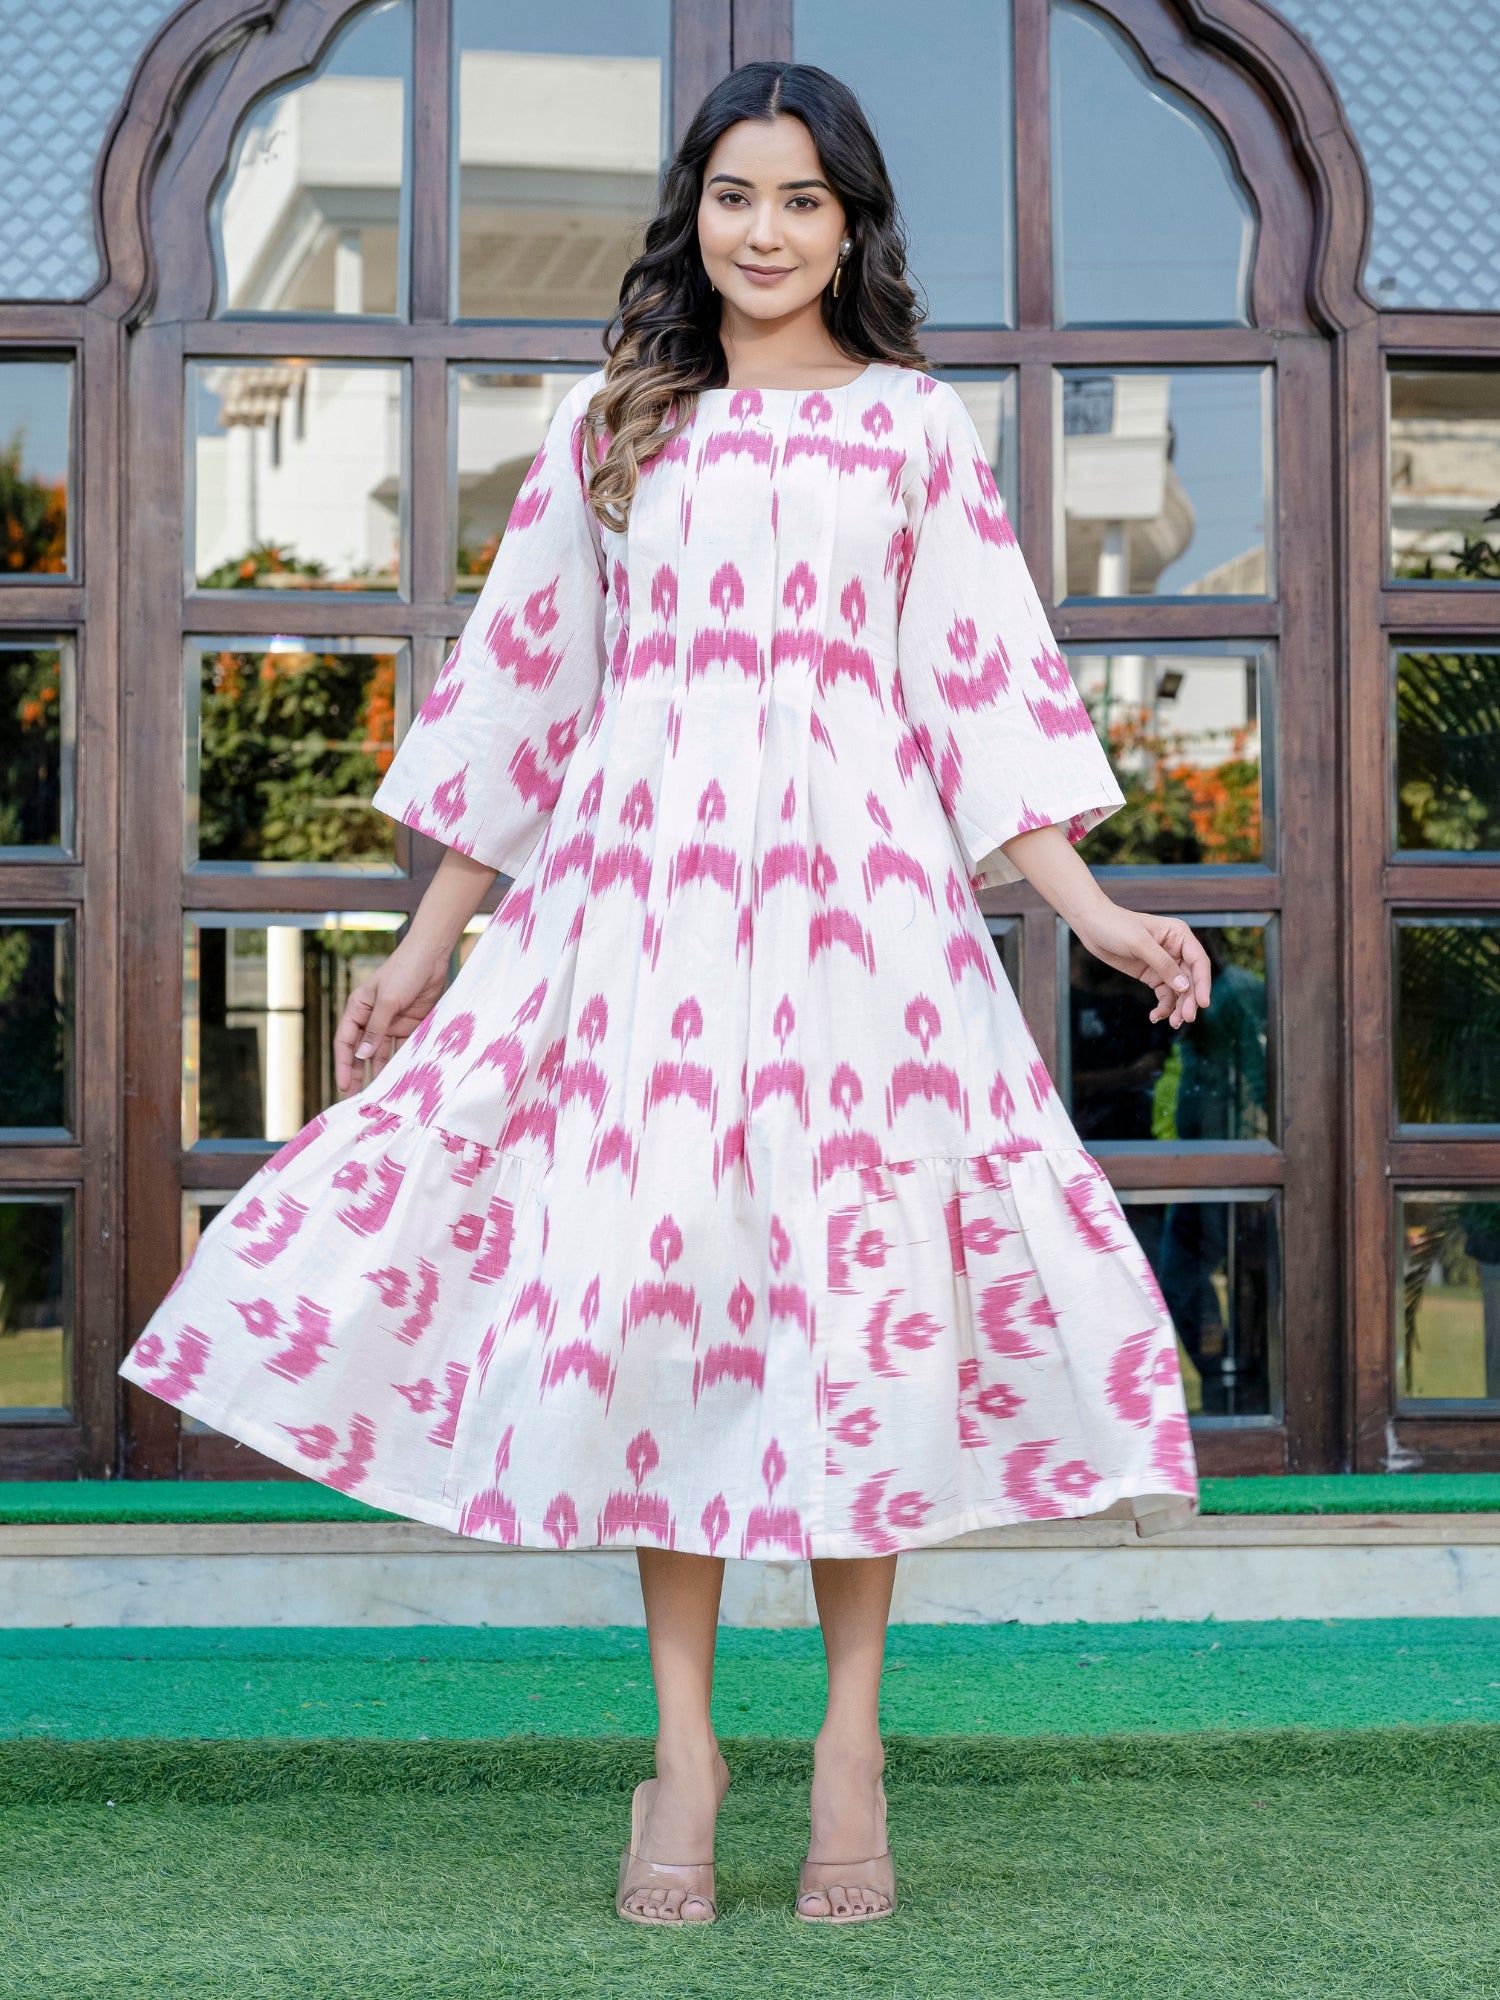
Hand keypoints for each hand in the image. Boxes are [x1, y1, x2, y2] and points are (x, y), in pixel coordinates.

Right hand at [333, 935, 451, 1093]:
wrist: (431, 957)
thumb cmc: (404, 971)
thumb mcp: (387, 1001)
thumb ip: (376, 1030)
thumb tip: (361, 1056)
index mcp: (358, 1009)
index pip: (345, 1042)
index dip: (343, 1064)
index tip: (344, 1085)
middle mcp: (372, 1018)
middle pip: (362, 1051)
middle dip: (359, 1073)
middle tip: (357, 1098)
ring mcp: (391, 1022)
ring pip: (382, 1053)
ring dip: (380, 1071)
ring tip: (380, 1094)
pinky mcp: (410, 1024)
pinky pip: (403, 1047)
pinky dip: (401, 1061)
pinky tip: (401, 1078)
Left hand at [1072, 901, 1211, 1027]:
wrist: (1091, 926)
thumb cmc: (1116, 926)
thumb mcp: (1139, 943)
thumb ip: (1163, 964)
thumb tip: (1184, 987)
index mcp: (1179, 935)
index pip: (1198, 962)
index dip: (1203, 983)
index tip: (1203, 1004)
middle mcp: (1176, 950)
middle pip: (1191, 979)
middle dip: (1190, 1000)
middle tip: (1186, 1018)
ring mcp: (1164, 964)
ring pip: (1179, 990)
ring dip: (1178, 1007)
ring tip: (1173, 1023)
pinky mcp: (1152, 975)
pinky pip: (1164, 994)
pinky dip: (1163, 1006)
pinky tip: (1155, 1016)